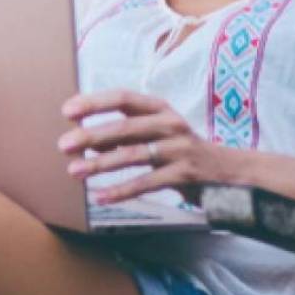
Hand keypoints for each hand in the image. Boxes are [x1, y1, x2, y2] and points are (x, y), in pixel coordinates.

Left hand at [56, 89, 245, 204]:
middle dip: (90, 136)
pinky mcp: (185, 175)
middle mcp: (170, 124)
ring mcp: (179, 149)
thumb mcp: (157, 132)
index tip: (68, 111)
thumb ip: (125, 132)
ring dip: (99, 164)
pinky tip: (99, 197)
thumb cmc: (182, 150)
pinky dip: (120, 191)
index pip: (123, 98)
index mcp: (160, 108)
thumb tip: (83, 138)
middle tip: (64, 145)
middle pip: (124, 127)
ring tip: (74, 171)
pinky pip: (146, 183)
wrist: (231, 173)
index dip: (94, 102)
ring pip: (133, 155)